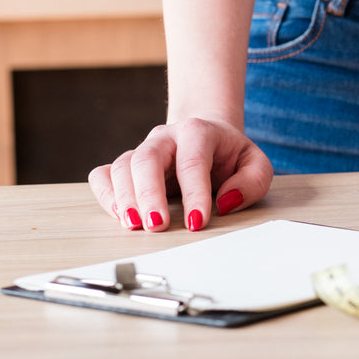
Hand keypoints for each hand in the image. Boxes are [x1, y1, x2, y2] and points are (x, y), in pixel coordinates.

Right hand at [89, 117, 273, 232]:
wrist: (205, 135)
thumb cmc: (229, 155)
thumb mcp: (255, 164)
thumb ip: (251, 181)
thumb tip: (225, 202)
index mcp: (198, 132)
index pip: (192, 161)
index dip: (194, 193)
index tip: (196, 222)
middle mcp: (165, 137)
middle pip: (147, 158)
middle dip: (149, 194)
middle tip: (156, 226)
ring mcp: (142, 149)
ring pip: (122, 167)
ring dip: (125, 198)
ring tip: (134, 226)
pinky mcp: (126, 165)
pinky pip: (104, 175)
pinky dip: (106, 195)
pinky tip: (120, 215)